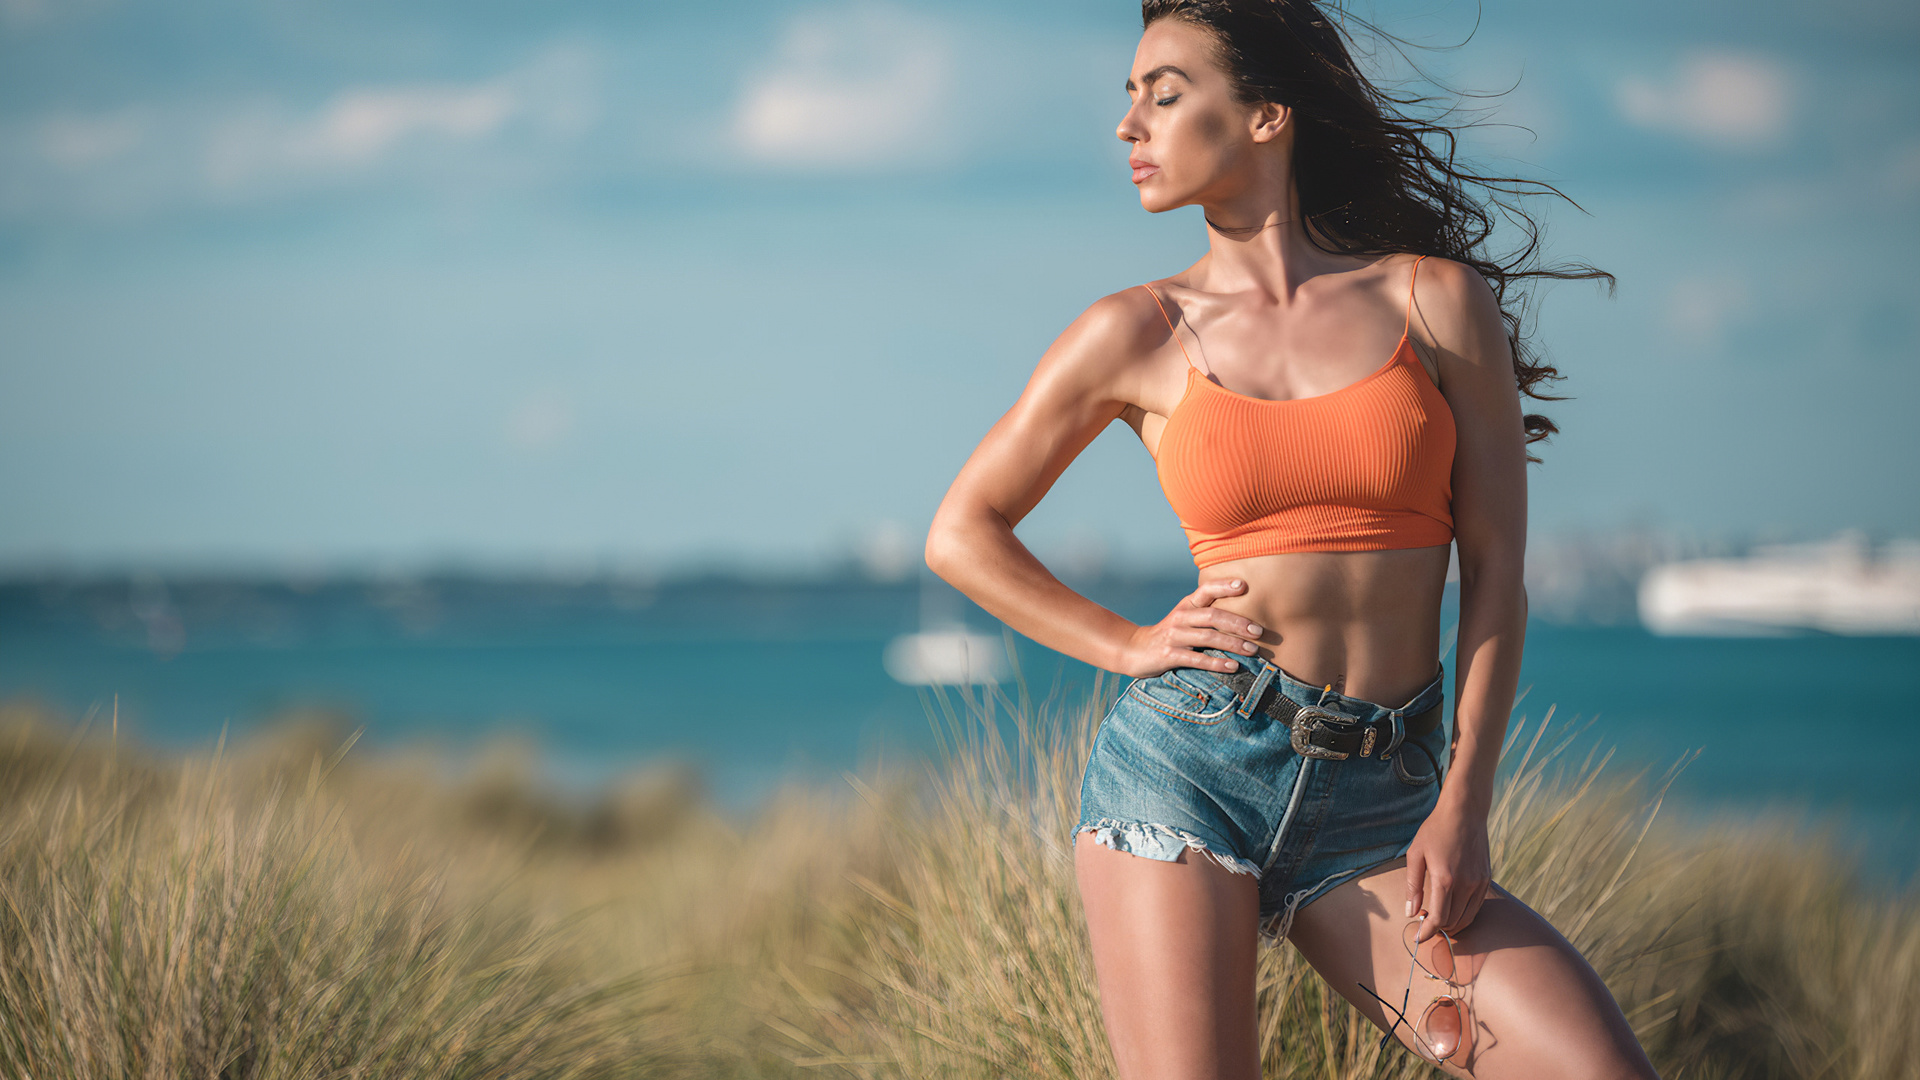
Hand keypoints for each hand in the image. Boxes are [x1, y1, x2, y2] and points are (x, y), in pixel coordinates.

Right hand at [1118, 578, 1265, 678]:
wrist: (1134, 650)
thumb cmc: (1169, 634)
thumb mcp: (1184, 618)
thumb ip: (1206, 613)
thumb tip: (1244, 617)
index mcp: (1186, 605)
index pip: (1206, 590)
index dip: (1224, 586)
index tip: (1244, 586)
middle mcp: (1180, 617)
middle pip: (1213, 616)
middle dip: (1238, 623)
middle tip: (1259, 631)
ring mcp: (1174, 636)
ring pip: (1208, 638)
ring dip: (1233, 644)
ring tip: (1252, 650)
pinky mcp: (1169, 655)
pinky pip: (1196, 659)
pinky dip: (1216, 663)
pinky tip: (1233, 666)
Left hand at [1404, 798, 1491, 941]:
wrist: (1465, 812)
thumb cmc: (1436, 830)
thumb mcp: (1416, 854)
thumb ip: (1412, 886)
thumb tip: (1411, 912)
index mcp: (1445, 879)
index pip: (1439, 919)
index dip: (1427, 932)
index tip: (1419, 937)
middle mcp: (1466, 884)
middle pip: (1453, 922)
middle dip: (1438, 929)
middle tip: (1424, 923)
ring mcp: (1480, 882)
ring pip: (1467, 918)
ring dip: (1452, 924)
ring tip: (1436, 918)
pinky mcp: (1487, 879)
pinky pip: (1476, 907)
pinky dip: (1464, 914)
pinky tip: (1451, 907)